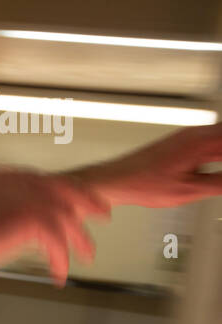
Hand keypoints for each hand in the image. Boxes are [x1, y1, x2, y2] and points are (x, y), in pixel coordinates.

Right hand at [0, 165, 111, 286]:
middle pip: (58, 187)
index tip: (71, 200)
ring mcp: (17, 196)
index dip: (57, 190)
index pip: (35, 178)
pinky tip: (59, 270)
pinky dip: (61, 257)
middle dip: (83, 201)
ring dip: (77, 237)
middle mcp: (6, 180)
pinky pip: (55, 238)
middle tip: (100, 213)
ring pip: (63, 213)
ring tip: (84, 254)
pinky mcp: (24, 217)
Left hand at [68, 123, 221, 207]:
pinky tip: (217, 164)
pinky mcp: (183, 144)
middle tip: (220, 174)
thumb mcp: (189, 190)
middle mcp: (196, 134)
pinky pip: (214, 143)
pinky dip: (221, 151)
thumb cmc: (141, 184)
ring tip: (216, 174)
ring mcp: (189, 137)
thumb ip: (221, 183)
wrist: (112, 180)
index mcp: (200, 141)